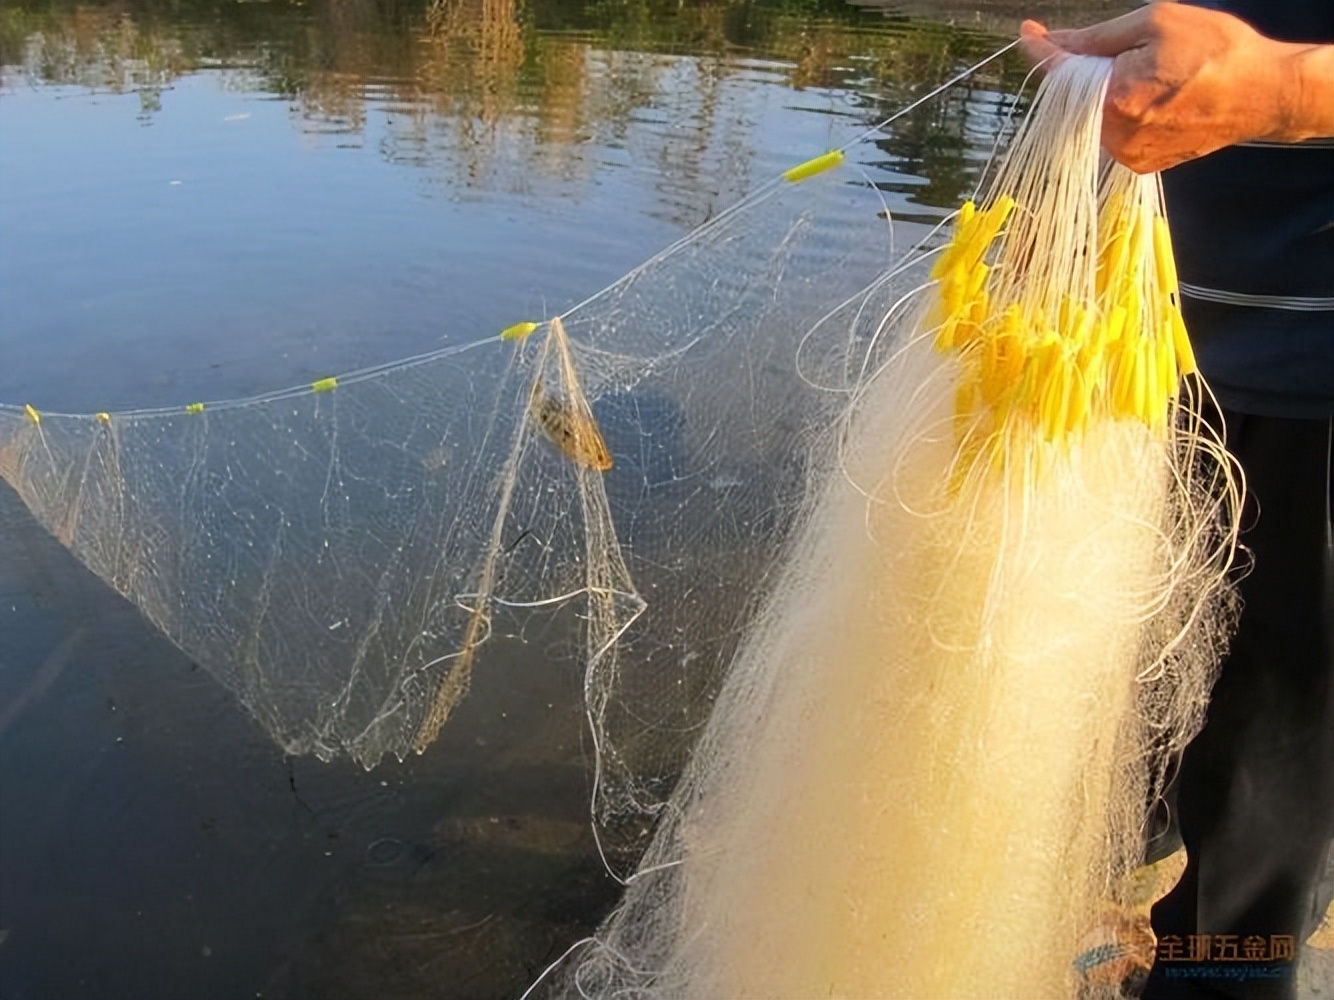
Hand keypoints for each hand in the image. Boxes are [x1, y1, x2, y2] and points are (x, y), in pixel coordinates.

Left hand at [1019, 3, 1333, 172]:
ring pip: (1092, 118)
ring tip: (1149, 75)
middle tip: (1115, 51)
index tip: (1029, 36)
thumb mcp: (1155, 23)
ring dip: (1104, 94)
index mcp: (1116, 97)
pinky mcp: (1140, 164)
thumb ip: (1097, 38)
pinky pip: (1112, 134)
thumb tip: (1055, 41)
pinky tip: (1153, 97)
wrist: (1264, 93)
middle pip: (1074, 100)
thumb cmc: (1217, 51)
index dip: (1043, 52)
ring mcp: (1128, 154)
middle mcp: (1115, 134)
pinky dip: (1120, 114)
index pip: (1061, 74)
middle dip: (1083, 73)